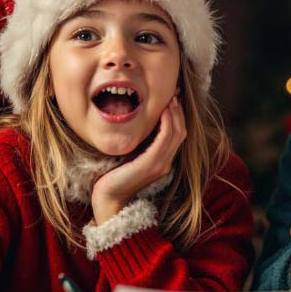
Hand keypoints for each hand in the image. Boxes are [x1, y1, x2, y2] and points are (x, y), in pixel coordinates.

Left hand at [91, 97, 185, 223]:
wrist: (109, 198)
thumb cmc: (115, 177)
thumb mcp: (130, 156)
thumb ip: (139, 145)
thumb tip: (138, 125)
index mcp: (162, 161)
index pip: (177, 134)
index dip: (178, 116)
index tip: (173, 98)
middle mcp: (165, 162)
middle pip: (180, 131)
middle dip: (179, 111)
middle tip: (175, 93)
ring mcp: (160, 164)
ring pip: (176, 133)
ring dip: (174, 114)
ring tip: (171, 99)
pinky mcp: (151, 164)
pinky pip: (164, 140)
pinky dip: (167, 124)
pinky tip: (163, 112)